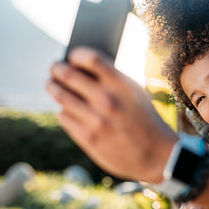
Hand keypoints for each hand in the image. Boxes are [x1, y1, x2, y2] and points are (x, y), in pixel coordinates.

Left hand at [46, 47, 177, 182]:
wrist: (155, 154)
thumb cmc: (144, 119)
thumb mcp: (135, 93)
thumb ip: (112, 79)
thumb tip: (81, 66)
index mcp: (122, 85)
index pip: (91, 59)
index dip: (77, 54)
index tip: (72, 55)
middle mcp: (107, 100)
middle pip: (69, 75)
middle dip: (57, 69)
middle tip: (54, 68)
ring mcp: (96, 121)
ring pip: (62, 97)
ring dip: (54, 88)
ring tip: (52, 85)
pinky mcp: (88, 139)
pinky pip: (64, 117)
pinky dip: (64, 111)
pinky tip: (68, 110)